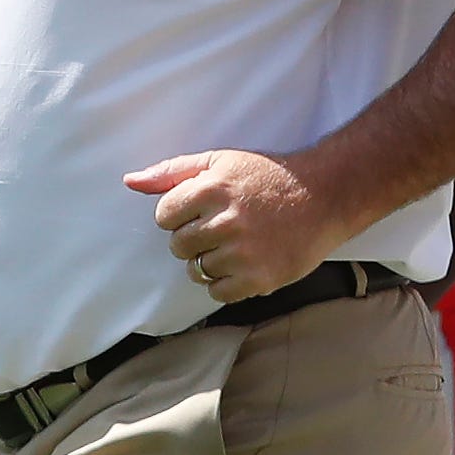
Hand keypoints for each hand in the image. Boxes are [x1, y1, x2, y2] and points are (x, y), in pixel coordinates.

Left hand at [125, 149, 346, 303]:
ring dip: (209, 260)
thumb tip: (130, 181)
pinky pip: (218, 292)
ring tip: (234, 244)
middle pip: (177, 245)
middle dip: (192, 238)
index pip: (164, 215)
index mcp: (214, 189)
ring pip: (196, 270)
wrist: (324, 197)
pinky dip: (225, 282)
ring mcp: (244, 253)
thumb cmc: (268, 178)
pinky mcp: (260, 278)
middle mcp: (227, 221)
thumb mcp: (220, 162)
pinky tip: (243, 262)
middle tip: (218, 228)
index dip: (178, 213)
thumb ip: (172, 172)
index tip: (199, 210)